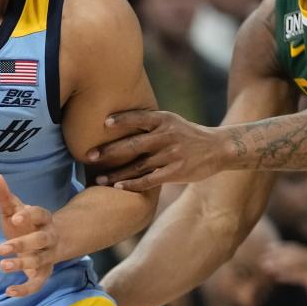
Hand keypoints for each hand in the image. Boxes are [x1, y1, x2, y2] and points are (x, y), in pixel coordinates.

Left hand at [0, 174, 58, 297]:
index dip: (29, 215)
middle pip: (42, 240)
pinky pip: (38, 283)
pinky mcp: (43, 273)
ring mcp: (48, 256)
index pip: (40, 214)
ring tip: (2, 266)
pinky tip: (9, 291)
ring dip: (22, 264)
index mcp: (43, 218)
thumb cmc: (24, 223)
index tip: (15, 216)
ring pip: (40, 261)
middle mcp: (49, 237)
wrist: (46, 242)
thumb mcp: (13, 208)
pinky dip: (25, 290)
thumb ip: (4, 195)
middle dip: (23, 244)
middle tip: (1, 248)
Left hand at [88, 110, 227, 190]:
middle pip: (133, 144)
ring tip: (97, 180)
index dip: (122, 120)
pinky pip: (149, 180)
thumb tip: (117, 119)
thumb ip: (149, 122)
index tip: (103, 123)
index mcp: (164, 120)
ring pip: (138, 166)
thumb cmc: (187, 133)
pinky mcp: (176, 172)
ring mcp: (172, 155)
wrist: (218, 148)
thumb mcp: (171, 121)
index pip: (139, 118)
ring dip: (116, 173)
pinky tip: (118, 187)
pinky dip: (132, 184)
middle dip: (109, 151)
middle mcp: (167, 136)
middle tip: (88, 156)